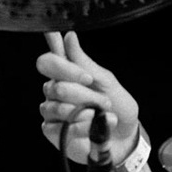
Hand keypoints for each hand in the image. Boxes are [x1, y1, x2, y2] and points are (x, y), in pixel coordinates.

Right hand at [36, 31, 141, 165]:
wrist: (124, 135)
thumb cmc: (116, 106)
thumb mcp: (106, 81)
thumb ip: (84, 61)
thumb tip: (69, 36)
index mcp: (66, 74)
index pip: (47, 62)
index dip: (63, 68)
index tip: (87, 78)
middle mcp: (54, 90)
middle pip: (56, 87)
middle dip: (85, 96)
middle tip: (104, 102)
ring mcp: (51, 110)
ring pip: (57, 107)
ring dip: (85, 113)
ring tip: (101, 116)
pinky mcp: (52, 131)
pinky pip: (59, 126)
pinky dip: (80, 127)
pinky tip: (91, 128)